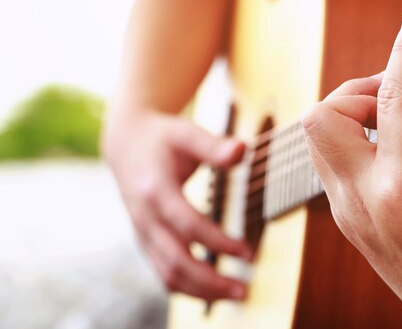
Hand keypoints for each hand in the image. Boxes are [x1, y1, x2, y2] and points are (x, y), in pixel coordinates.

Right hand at [104, 109, 251, 300]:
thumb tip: (243, 150)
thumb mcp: (187, 133)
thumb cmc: (162, 138)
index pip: (188, 226)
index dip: (218, 242)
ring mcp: (142, 232)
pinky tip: (213, 289)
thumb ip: (214, 145)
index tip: (248, 252)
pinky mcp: (145, 240)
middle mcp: (144, 217)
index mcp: (155, 190)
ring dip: (201, 290)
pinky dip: (187, 286)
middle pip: (175, 261)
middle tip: (243, 289)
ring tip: (234, 293)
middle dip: (210, 281)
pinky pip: (163, 272)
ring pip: (167, 274)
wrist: (126, 144)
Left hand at [302, 10, 401, 327]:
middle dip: (356, 89)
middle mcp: (360, 199)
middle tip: (397, 93)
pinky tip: (387, 144)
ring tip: (394, 117)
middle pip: (321, 115)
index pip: (391, 101)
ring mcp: (344, 209)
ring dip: (350, 112)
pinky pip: (329, 157)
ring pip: (316, 136)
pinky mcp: (342, 214)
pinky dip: (352, 137)